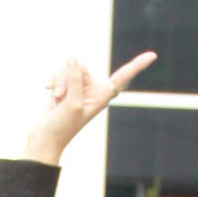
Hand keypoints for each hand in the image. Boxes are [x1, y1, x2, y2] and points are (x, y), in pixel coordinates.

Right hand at [24, 51, 156, 165]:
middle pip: (82, 67)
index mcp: (102, 97)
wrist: (43, 140)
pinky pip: (60, 73)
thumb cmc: (62, 128)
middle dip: (68, 77)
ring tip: (55, 98)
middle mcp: (92, 91)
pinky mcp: (65, 88)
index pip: (123, 77)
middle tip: (60, 96)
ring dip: (58, 81)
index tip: (153, 56)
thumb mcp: (71, 102)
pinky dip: (53, 80)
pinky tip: (46, 89)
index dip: (137, 66)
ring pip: (69, 69)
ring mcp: (78, 89)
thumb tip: (72, 57)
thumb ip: (74, 78)